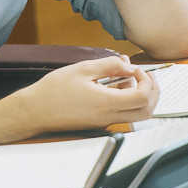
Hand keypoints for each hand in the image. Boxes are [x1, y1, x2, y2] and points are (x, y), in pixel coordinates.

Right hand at [14, 55, 158, 132]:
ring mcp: (106, 122)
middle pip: (147, 111)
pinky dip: (127, 101)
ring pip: (137, 115)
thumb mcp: (82, 69)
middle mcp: (109, 116)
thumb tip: (129, 65)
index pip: (143, 97)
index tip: (135, 68)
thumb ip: (109, 65)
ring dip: (141, 97)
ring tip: (128, 79)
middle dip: (152, 91)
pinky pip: (123, 114)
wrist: (34, 112)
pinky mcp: (100, 123)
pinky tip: (114, 86)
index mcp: (107, 103)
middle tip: (145, 75)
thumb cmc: (53, 90)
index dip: (146, 81)